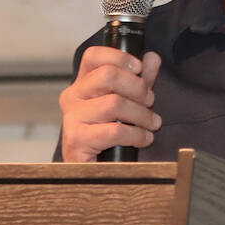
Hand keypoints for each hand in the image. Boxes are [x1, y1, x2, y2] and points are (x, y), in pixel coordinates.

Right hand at [58, 47, 162, 161]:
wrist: (94, 169)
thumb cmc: (111, 132)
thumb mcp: (130, 101)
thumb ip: (141, 79)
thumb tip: (152, 57)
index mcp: (83, 83)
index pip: (94, 56)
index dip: (119, 57)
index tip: (139, 68)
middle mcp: (73, 97)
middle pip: (108, 76)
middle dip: (139, 88)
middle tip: (150, 101)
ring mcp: (72, 119)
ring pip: (114, 103)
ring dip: (142, 114)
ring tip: (152, 123)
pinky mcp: (76, 141)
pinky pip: (114, 131)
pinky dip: (137, 135)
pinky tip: (144, 138)